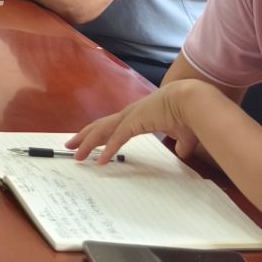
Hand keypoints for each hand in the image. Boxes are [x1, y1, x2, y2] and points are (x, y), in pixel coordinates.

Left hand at [68, 83, 202, 165]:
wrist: (192, 100)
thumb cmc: (188, 114)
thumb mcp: (183, 134)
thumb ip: (180, 143)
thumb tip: (182, 152)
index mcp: (137, 116)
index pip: (112, 126)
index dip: (99, 134)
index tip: (87, 141)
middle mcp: (129, 115)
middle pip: (100, 126)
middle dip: (84, 136)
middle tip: (70, 146)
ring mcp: (130, 117)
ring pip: (102, 131)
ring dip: (87, 143)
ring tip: (75, 154)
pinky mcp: (135, 121)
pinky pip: (118, 138)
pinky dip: (108, 150)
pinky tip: (100, 160)